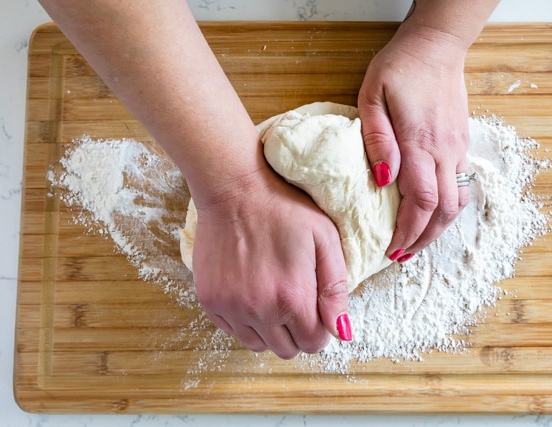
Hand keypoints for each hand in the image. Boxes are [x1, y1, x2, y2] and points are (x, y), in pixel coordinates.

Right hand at [191, 171, 349, 358]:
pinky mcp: (210, 300)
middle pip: (286, 349)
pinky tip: (250, 293)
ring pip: (258, 344)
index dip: (320, 329)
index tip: (316, 309)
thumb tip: (342, 331)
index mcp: (293, 297)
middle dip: (297, 332)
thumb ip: (336, 288)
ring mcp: (230, 307)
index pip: (313, 343)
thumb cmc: (283, 208)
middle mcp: (260, 310)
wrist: (234, 189)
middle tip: (296, 301)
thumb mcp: (324, 239)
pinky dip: (244, 320)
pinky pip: (232, 330)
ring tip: (272, 297)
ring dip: (270, 330)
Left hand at [358, 25, 471, 260]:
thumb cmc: (399, 69)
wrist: (436, 47)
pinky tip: (431, 213)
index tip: (393, 249)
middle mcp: (444, 151)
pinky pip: (460, 185)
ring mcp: (457, 149)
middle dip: (422, 239)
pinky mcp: (462, 144)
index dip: (408, 232)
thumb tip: (385, 180)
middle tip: (402, 255)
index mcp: (420, 143)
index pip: (421, 202)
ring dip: (438, 228)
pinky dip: (447, 207)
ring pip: (457, 202)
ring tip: (417, 242)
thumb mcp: (373, 97)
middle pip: (443, 211)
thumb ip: (377, 140)